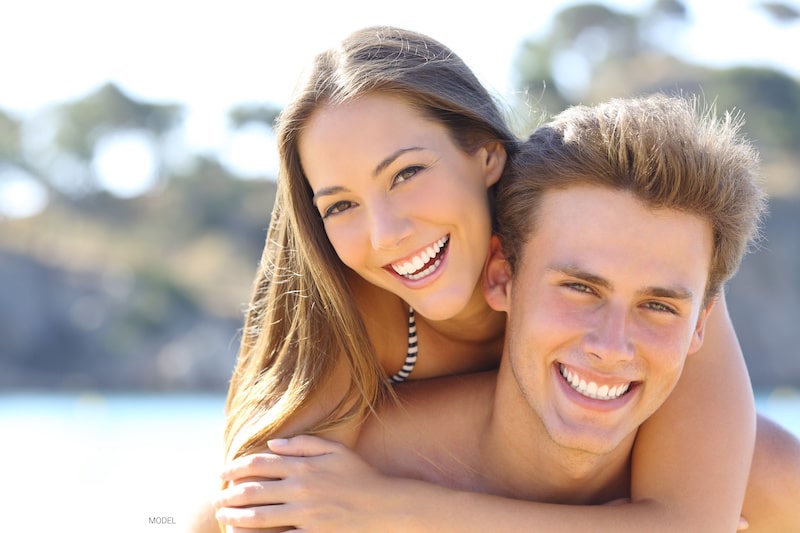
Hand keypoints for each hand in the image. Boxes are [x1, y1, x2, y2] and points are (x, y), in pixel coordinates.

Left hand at [215, 435, 408, 531]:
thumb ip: (304, 444)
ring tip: (223, 516)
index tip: (222, 472)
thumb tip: (273, 443)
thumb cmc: (361, 476)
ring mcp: (306, 515)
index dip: (236, 467)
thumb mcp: (336, 450)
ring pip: (259, 516)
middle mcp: (302, 489)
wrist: (386, 506)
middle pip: (254, 490)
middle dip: (229, 494)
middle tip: (216, 498)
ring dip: (236, 516)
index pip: (260, 464)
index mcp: (305, 466)